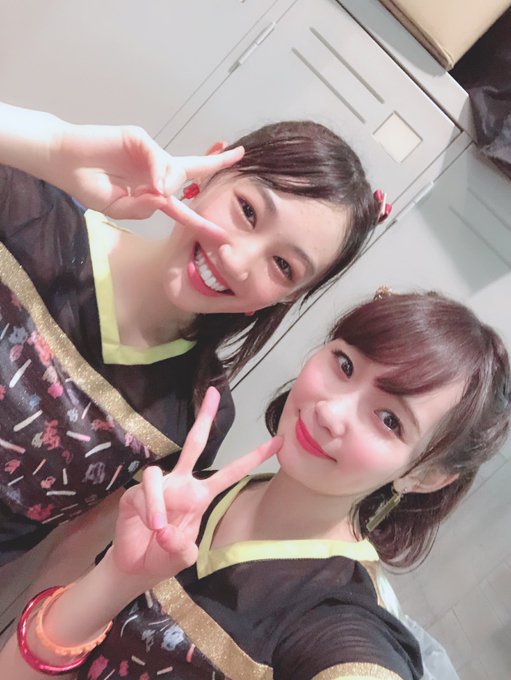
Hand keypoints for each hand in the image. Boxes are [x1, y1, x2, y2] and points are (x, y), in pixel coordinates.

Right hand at [51, 122, 243, 231]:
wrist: (62, 161)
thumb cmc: (87, 184)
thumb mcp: (118, 208)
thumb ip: (144, 207)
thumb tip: (167, 196)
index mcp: (152, 188)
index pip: (183, 202)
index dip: (202, 217)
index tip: (222, 233)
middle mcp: (155, 169)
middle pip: (193, 168)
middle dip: (216, 163)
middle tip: (239, 155)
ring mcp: (148, 152)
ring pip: (174, 169)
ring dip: (168, 184)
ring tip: (149, 191)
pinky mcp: (139, 139)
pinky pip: (158, 156)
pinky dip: (158, 172)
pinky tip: (152, 184)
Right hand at [111, 387, 280, 586]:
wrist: (135, 568)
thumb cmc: (164, 556)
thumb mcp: (182, 556)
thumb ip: (182, 548)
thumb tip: (167, 531)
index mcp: (200, 496)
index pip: (231, 473)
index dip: (253, 458)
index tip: (278, 441)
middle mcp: (181, 484)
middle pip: (195, 443)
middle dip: (204, 417)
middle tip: (213, 392)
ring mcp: (159, 486)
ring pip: (159, 476)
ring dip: (161, 504)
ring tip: (161, 530)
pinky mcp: (135, 494)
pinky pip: (145, 492)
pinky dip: (150, 508)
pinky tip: (153, 526)